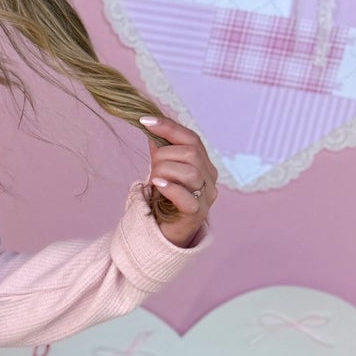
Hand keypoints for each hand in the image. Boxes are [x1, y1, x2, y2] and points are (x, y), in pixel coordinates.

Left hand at [140, 115, 216, 245]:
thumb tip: (151, 126)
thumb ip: (161, 150)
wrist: (166, 234)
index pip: (191, 138)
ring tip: (154, 181)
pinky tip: (158, 185)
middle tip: (151, 167)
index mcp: (204, 164)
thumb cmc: (165, 201)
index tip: (145, 121)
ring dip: (164, 171)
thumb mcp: (162, 171)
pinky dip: (170, 187)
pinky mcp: (197, 213)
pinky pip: (186, 196)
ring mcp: (206, 196)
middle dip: (164, 155)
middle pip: (191, 153)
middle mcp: (210, 178)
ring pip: (189, 172)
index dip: (169, 128)